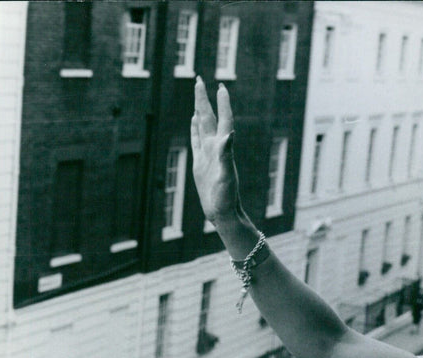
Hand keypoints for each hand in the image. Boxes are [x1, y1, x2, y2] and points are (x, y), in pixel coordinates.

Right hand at [191, 77, 239, 223]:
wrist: (223, 212)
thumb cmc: (227, 196)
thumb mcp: (226, 175)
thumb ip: (227, 154)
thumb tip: (229, 134)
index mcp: (222, 148)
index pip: (223, 120)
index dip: (223, 104)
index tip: (221, 86)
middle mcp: (215, 147)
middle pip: (209, 118)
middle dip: (204, 99)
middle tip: (200, 80)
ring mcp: (207, 154)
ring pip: (201, 126)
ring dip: (200, 110)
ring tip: (198, 95)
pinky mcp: (200, 162)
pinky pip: (196, 140)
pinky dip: (194, 128)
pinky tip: (194, 120)